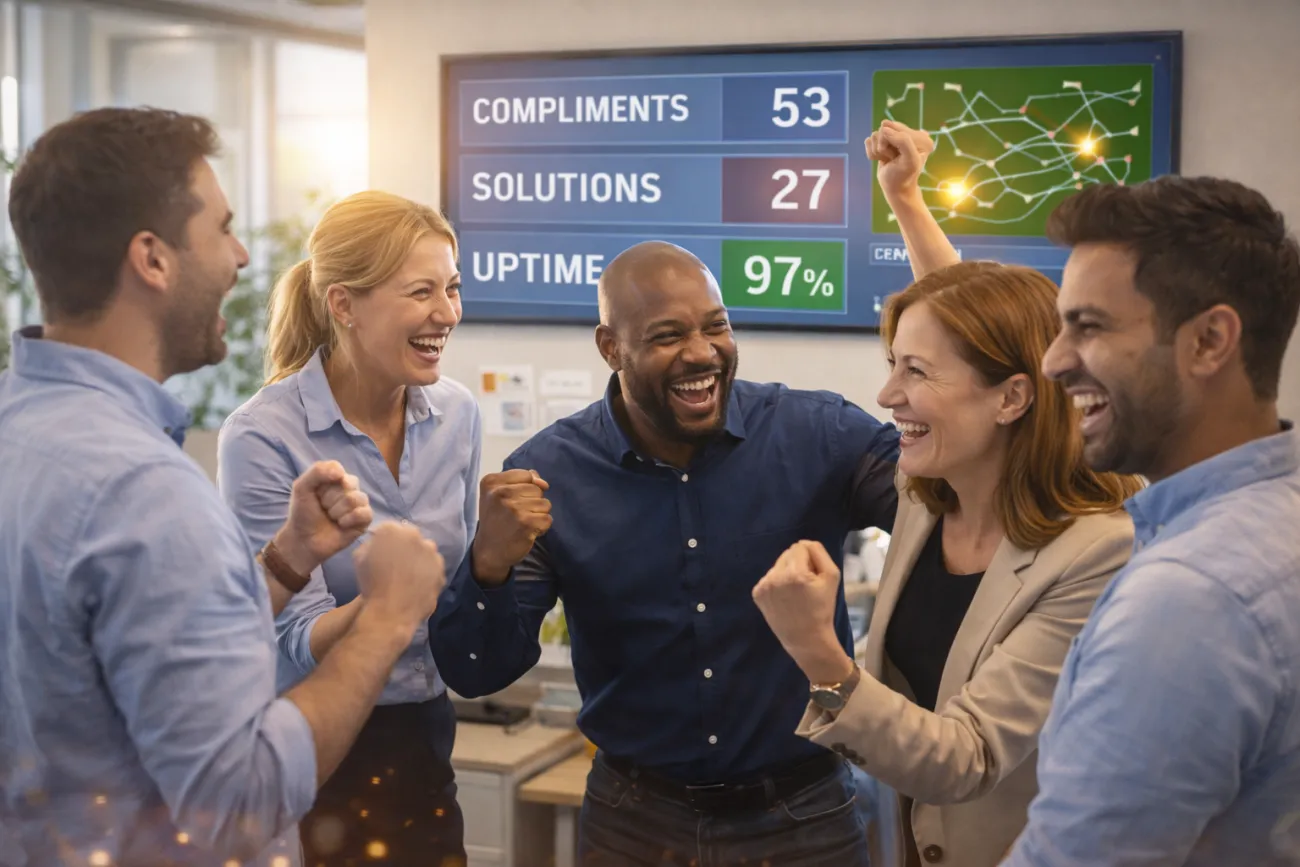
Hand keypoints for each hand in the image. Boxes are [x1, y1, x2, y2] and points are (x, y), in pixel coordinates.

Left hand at [274, 460, 372, 576]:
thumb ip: (317, 471)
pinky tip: (341, 525)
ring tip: (331, 518)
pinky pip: (364, 513)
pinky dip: (348, 520)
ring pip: (356, 499)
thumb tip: (341, 473)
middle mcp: (350, 490)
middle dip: (330, 499)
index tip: (316, 495)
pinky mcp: (364, 521)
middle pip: (349, 484)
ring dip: (337, 511)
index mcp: (336, 479)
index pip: (338, 471)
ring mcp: (359, 505)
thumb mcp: (301, 487)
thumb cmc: (302, 513)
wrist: (303, 540)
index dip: (325, 485)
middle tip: (323, 509)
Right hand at [353, 522, 445, 625]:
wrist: (390, 612)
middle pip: (411, 538)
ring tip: (408, 577)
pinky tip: (417, 586)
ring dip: (418, 559)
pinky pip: (433, 568)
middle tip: (396, 565)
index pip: (391, 529)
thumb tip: (379, 542)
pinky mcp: (441, 571)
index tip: (383, 552)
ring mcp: (432, 554)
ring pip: (425, 552)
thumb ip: (371, 543)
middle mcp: (416, 537)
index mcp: (393, 531)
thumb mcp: (359, 557)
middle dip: (404, 547)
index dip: (386, 540)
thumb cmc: (370, 584)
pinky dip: (427, 574)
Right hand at [471, 469, 551, 584]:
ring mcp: (513, 508)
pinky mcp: (526, 524)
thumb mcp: (499, 494)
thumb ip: (522, 480)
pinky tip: (527, 532)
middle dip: (532, 502)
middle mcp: (500, 493)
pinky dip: (541, 527)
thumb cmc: (497, 519)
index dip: (526, 489)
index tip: (512, 501)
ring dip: (538, 515)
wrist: (489, 551)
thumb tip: (543, 483)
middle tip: (516, 515)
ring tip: (521, 523)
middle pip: (537, 489)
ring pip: (545, 504)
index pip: (527, 475)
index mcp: (491, 482)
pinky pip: (548, 519)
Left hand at [752, 541, 853, 683]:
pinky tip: (784, 598)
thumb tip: (803, 543)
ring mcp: (763, 586)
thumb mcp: (832, 577)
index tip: (814, 576)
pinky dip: (777, 583)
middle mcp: (775, 577)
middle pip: (787, 553)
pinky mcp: (756, 594)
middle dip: (798, 564)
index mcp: (795, 573)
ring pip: (777, 565)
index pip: (800, 546)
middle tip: (805, 585)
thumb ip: (819, 553)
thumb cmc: (822, 608)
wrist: (806, 639)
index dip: (811, 559)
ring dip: (786, 572)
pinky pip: (769, 577)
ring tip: (794, 593)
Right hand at [867, 119, 934, 201]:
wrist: (895, 190)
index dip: (893, 144)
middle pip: (885, 129)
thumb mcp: (910, 159)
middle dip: (884, 147)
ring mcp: (894, 137)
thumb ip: (902, 140)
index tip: (898, 157)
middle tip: (892, 159)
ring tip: (888, 160)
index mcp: (921, 136)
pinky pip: (869, 141)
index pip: (896, 129)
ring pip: (875, 135)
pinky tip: (881, 160)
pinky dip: (872, 153)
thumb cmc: (904, 176)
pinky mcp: (883, 143)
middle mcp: (908, 133)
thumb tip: (884, 128)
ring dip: (878, 152)